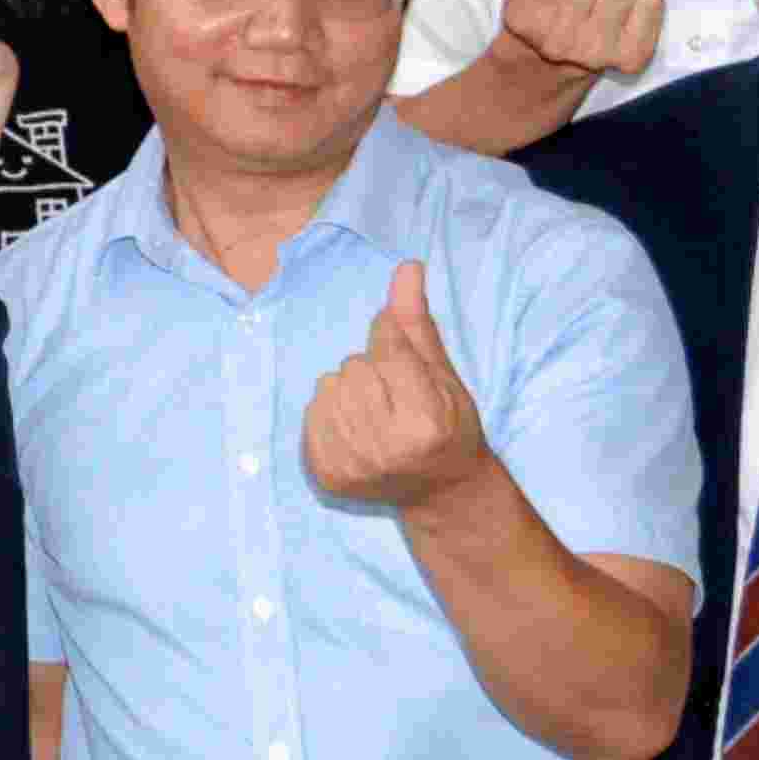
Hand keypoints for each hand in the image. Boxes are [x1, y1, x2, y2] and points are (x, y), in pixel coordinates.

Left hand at [303, 263, 490, 512]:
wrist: (442, 492)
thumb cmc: (449, 427)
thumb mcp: (444, 374)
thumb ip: (416, 322)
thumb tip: (407, 267)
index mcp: (424, 421)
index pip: (387, 350)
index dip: (394, 349)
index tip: (406, 369)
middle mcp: (385, 447)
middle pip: (352, 366)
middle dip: (372, 372)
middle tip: (395, 399)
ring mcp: (352, 465)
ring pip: (327, 386)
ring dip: (348, 391)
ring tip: (376, 414)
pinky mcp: (326, 476)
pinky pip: (310, 414)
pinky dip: (329, 413)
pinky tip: (355, 430)